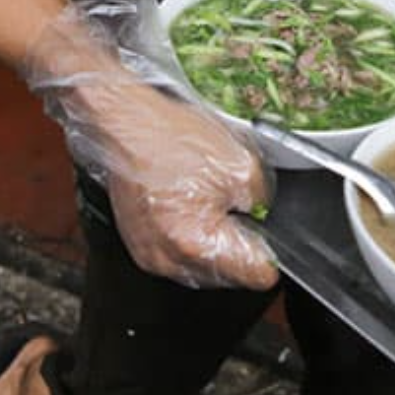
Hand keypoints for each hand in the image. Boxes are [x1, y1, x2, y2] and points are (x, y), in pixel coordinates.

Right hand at [21, 0, 277, 290]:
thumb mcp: (241, 165)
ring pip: (200, 264)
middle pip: (226, 274)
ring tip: (209, 198)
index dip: (270, 253)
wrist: (125, 120)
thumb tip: (264, 218)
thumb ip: (262, 202)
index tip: (270, 236)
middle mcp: (167, 258)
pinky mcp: (138, 241)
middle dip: (238, 244)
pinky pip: (175, 250)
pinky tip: (189, 200)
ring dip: (212, 240)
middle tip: (237, 206)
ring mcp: (149, 253)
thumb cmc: (171, 138)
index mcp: (195, 245)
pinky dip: (188, 232)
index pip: (253, 274)